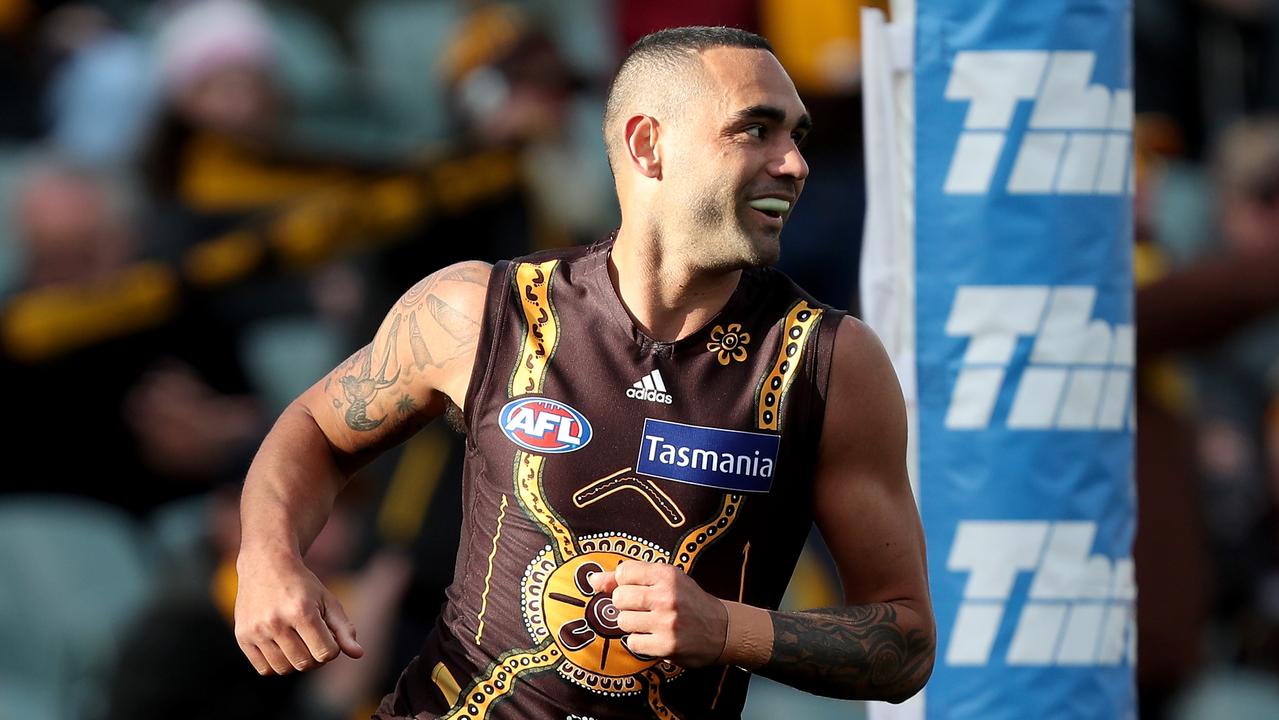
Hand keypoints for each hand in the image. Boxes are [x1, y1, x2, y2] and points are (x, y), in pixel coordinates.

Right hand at [234, 552, 363, 674]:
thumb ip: (344, 629)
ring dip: (296, 662)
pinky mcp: (242, 636)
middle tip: (313, 640)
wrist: (265, 565)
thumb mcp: (328, 601)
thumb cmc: (303, 586)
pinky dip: (276, 664)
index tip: (328, 636)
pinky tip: (281, 646)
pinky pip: (264, 669)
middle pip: (305, 664)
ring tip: (298, 643)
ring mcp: (256, 630)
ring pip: (284, 669)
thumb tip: (358, 654)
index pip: (326, 653)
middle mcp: (276, 622)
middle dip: (315, 656)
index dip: (332, 649)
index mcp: (302, 611)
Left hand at [589, 560, 727, 667]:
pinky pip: (633, 643)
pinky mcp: (666, 645)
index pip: (623, 573)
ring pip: (623, 622)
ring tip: (650, 624)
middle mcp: (666, 596)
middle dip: (626, 606)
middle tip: (644, 609)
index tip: (636, 589)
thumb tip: (592, 580)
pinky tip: (654, 638)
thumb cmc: (687, 601)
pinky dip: (640, 642)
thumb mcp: (665, 580)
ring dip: (633, 625)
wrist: (721, 629)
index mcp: (667, 574)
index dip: (624, 583)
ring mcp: (666, 622)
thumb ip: (629, 578)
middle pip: (619, 598)